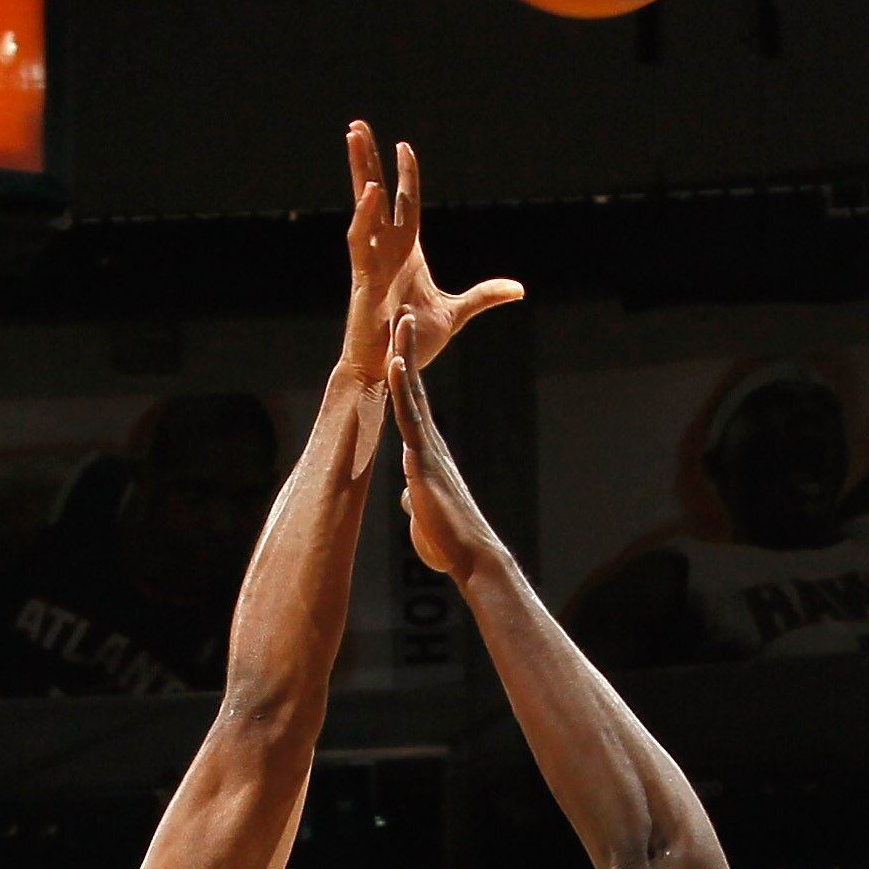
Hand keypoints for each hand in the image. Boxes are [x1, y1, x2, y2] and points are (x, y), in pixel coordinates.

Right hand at [346, 121, 522, 368]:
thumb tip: (518, 289)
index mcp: (405, 251)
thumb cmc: (412, 338)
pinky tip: (371, 190)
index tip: (404, 145)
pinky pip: (361, 239)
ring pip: (363, 206)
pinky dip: (365, 214)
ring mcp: (372, 259)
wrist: (390, 367)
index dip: (405, 174)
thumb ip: (484, 295)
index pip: (406, 202)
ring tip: (354, 138)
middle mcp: (385, 248)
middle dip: (369, 159)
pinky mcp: (363, 276)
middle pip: (377, 194)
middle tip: (358, 125)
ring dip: (359, 171)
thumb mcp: (457, 312)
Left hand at [387, 309, 497, 585]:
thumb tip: (409, 498)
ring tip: (401, 320)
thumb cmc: (450, 541)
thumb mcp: (425, 514)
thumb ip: (417, 498)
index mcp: (427, 453)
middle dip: (406, 349)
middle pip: (415, 387)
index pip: (413, 405)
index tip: (398, 344)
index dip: (405, 374)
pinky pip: (410, 417)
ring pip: (413, 393)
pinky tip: (397, 363)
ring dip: (405, 354)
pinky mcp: (423, 459)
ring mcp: (427, 448)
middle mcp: (430, 443)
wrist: (470, 556)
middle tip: (402, 312)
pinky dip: (404, 389)